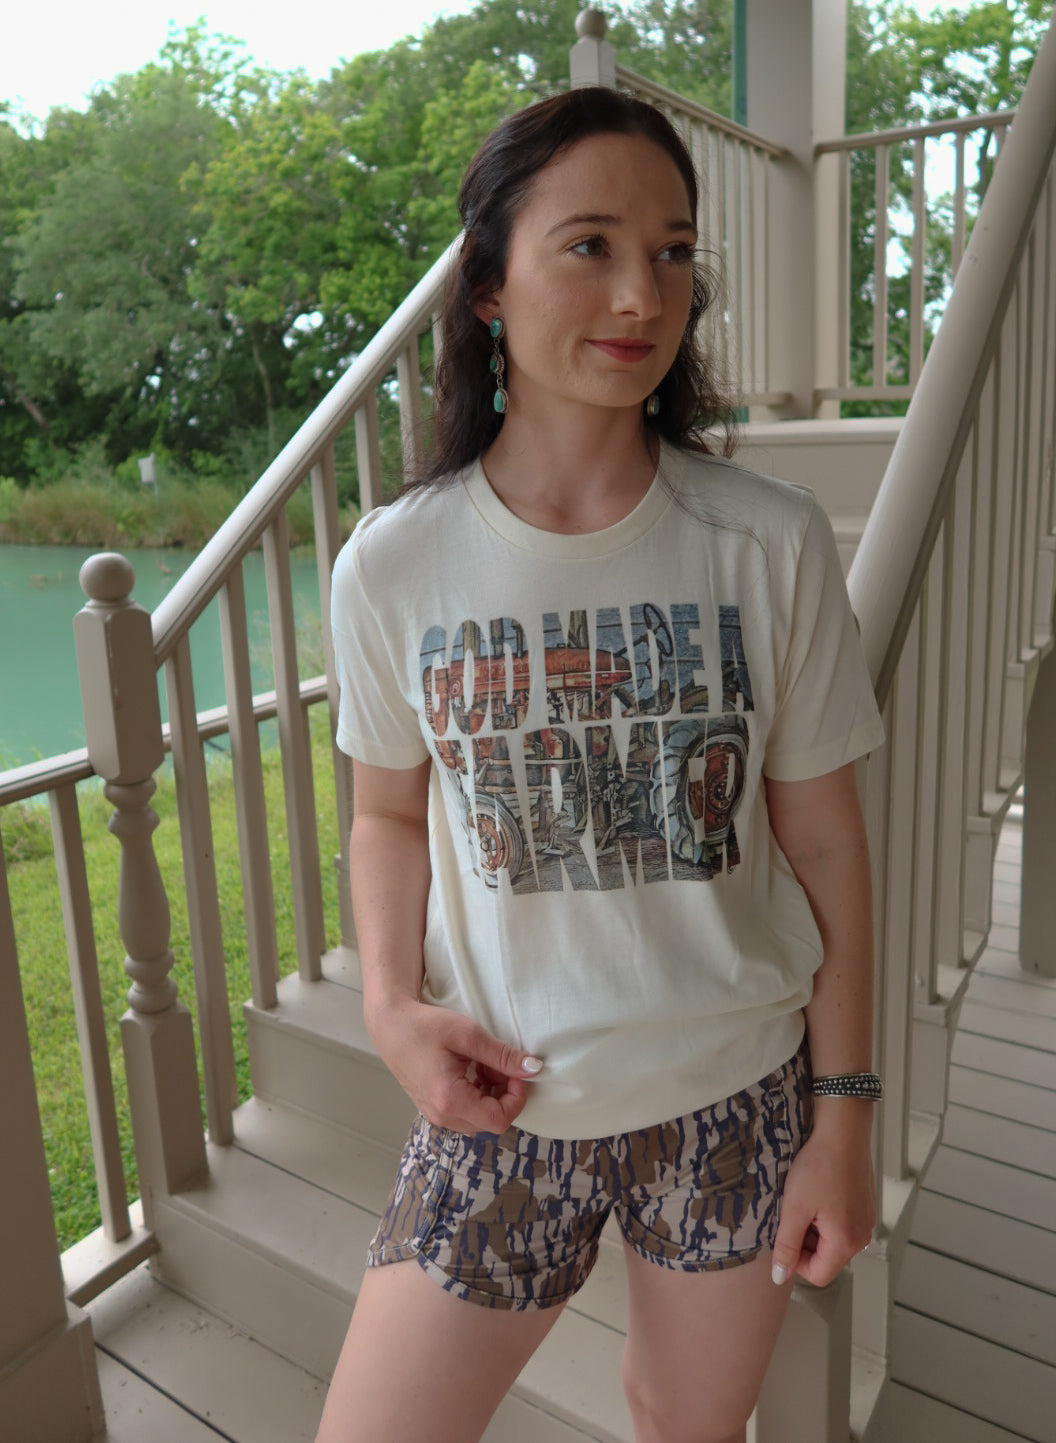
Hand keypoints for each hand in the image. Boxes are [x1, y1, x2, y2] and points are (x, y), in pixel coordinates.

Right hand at [365, 994, 542, 1134]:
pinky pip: (465, 1111)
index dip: (517, 1098)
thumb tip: (533, 1068)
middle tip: (499, 1063)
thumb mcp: (468, 1035)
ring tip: (482, 1062)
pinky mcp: (433, 1108)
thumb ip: (502, 1055)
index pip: (499, 1120)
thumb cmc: (424, 1026)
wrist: (390, 1025)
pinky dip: (477, 1093)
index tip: (517, 1072)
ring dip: (491, 1093)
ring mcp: (436, 1114)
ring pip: (479, 1117)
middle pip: (490, 1121)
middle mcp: (442, 1116)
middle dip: (504, 1094)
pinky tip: (471, 1068)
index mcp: (450, 1101)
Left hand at [770, 1104, 875, 1287]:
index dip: (794, 1261)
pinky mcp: (865, 1206)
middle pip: (826, 1259)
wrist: (842, 1131)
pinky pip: (842, 1224)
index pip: (817, 1275)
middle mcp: (862, 1236)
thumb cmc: (820, 1165)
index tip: (783, 1237)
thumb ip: (786, 1246)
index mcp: (846, 1242)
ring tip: (804, 1200)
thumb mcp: (794, 1208)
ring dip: (814, 1228)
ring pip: (832, 1241)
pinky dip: (826, 1215)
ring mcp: (866, 1221)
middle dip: (805, 1242)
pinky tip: (817, 1192)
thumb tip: (779, 1276)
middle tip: (792, 1213)